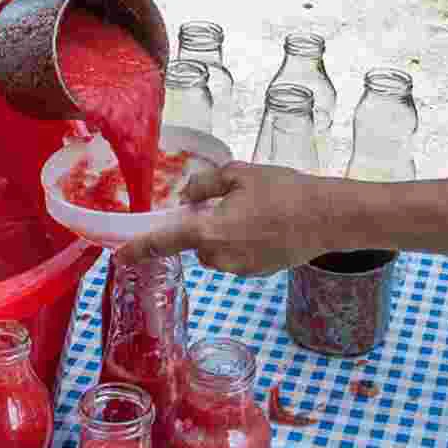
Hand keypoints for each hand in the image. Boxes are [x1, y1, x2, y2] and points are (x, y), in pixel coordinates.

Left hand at [113, 162, 335, 275]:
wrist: (328, 217)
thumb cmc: (284, 191)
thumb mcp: (239, 174)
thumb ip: (205, 184)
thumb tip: (189, 197)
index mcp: (209, 232)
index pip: (164, 242)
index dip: (139, 249)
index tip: (120, 256)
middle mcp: (220, 257)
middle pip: (196, 244)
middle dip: (205, 226)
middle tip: (232, 201)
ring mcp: (240, 269)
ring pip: (217, 251)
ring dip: (225, 234)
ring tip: (257, 212)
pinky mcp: (258, 273)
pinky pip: (238, 257)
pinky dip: (245, 243)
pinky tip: (269, 226)